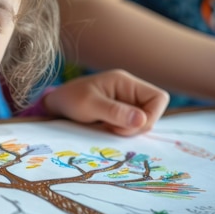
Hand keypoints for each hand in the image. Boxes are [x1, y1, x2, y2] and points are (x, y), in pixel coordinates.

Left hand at [42, 69, 169, 135]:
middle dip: (138, 126)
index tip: (127, 126)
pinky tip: (107, 129)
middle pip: (153, 112)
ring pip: (143, 121)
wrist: (55, 105)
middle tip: (114, 129)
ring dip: (129, 130)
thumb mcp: (89, 105)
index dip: (151, 115)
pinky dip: (123, 131)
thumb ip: (115, 112)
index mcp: (125, 82)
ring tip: (107, 127)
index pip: (159, 98)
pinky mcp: (120, 113)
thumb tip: (142, 120)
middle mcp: (129, 91)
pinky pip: (132, 125)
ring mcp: (126, 102)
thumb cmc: (70, 100)